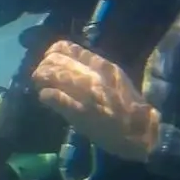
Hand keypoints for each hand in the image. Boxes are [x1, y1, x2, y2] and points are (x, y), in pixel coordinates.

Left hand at [31, 40, 160, 162]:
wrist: (138, 131)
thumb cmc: (126, 106)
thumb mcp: (113, 77)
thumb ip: (92, 68)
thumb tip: (67, 63)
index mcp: (101, 64)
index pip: (67, 47)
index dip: (51, 53)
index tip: (49, 62)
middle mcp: (92, 74)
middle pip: (54, 59)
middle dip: (43, 68)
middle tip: (40, 78)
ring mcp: (85, 92)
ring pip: (50, 74)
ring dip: (40, 81)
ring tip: (41, 88)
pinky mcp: (78, 110)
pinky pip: (52, 96)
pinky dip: (45, 96)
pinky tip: (46, 100)